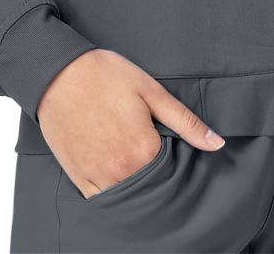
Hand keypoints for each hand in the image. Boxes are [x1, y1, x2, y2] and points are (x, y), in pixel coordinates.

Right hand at [34, 48, 225, 198]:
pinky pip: (101, 198)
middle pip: (151, 186)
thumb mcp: (151, 91)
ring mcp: (97, 178)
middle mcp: (120, 172)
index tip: (171, 144)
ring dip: (136, 183)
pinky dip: (113, 188)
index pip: (173, 171)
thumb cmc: (104, 76)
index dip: (176, 157)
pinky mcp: (79, 178)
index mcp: (143, 151)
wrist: (57, 74)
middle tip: (147, 144)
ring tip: (132, 155)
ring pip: (127, 195)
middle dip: (157, 173)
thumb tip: (216, 143)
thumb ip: (185, 122)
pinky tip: (116, 169)